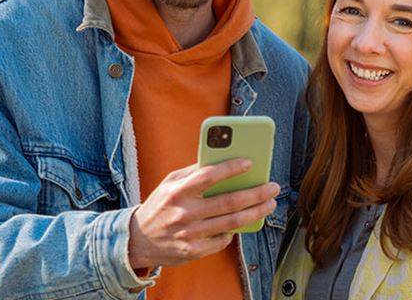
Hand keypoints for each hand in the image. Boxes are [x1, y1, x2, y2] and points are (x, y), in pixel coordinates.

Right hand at [126, 159, 279, 269]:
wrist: (138, 239)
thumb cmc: (160, 206)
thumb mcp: (169, 183)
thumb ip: (193, 172)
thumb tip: (223, 161)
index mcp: (178, 191)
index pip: (209, 176)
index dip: (232, 168)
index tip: (250, 162)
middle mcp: (184, 213)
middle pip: (229, 202)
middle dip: (256, 193)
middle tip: (273, 187)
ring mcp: (190, 234)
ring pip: (232, 223)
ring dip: (255, 212)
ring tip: (269, 204)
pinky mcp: (194, 251)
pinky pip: (222, 239)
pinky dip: (235, 231)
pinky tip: (244, 222)